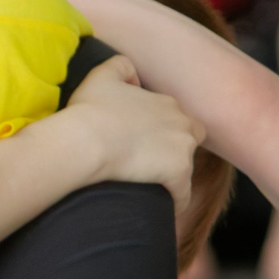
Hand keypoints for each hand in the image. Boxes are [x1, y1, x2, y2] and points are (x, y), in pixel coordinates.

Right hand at [67, 55, 205, 216]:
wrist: (87, 139)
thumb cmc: (90, 109)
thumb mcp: (102, 75)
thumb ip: (121, 65)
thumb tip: (133, 76)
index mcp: (166, 102)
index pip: (176, 117)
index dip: (162, 130)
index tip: (143, 142)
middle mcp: (182, 122)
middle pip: (191, 139)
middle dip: (177, 151)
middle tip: (151, 165)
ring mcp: (183, 148)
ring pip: (187, 169)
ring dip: (173, 178)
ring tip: (151, 190)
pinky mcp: (179, 174)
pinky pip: (182, 196)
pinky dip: (173, 204)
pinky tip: (160, 212)